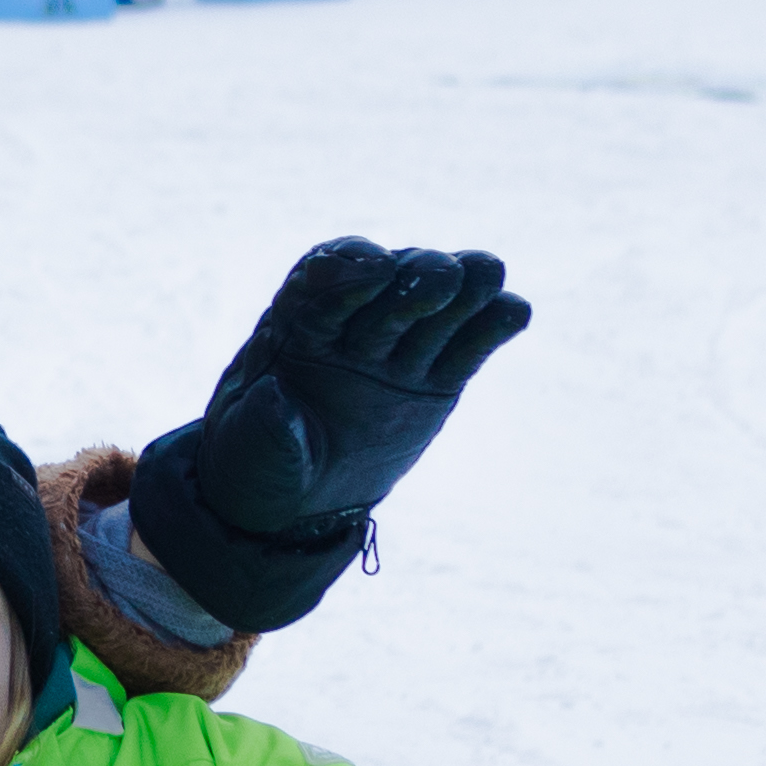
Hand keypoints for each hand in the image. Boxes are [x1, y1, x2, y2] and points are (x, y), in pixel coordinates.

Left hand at [127, 241, 533, 631]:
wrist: (297, 497)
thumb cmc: (260, 459)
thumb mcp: (251, 446)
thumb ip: (264, 424)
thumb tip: (274, 399)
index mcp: (295, 326)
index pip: (322, 278)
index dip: (348, 268)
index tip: (376, 270)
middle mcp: (351, 326)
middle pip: (390, 282)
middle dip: (415, 274)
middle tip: (440, 279)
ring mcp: (399, 349)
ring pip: (436, 307)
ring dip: (464, 285)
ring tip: (488, 274)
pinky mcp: (436, 378)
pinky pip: (467, 348)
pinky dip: (492, 326)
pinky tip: (514, 313)